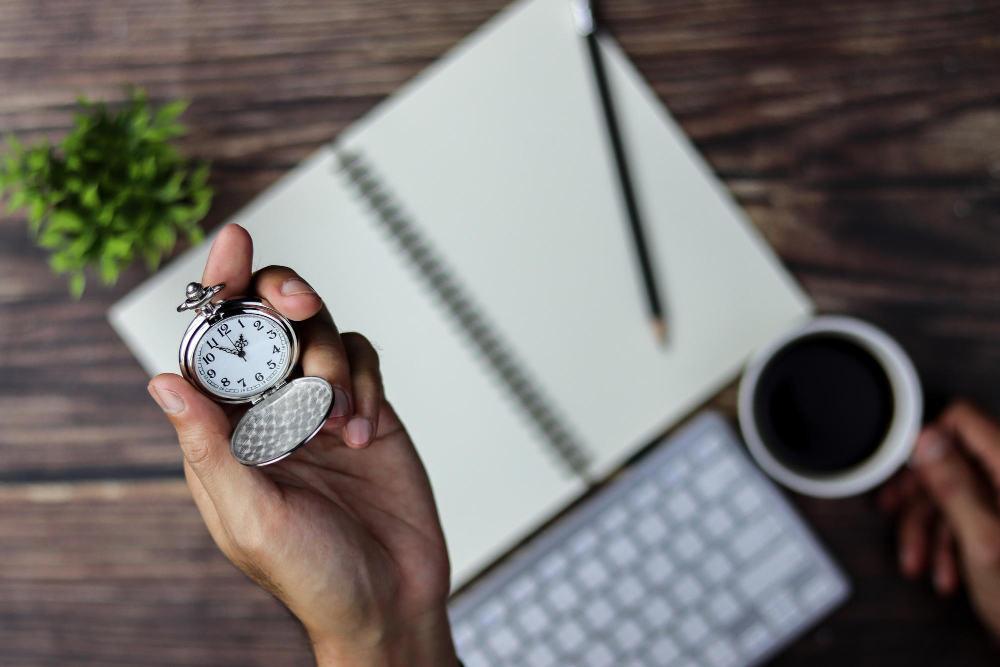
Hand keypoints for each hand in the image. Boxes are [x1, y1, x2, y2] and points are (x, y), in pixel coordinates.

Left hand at [146, 225, 457, 666]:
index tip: (234, 243)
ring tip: (337, 420)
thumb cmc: (311, 575)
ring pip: (322, 335)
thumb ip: (210, 448)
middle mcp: (270, 410)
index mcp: (226, 433)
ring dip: (331, 364)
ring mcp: (320, 406)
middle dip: (285, 301)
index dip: (221, 291)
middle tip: (299, 305)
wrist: (390, 597)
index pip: (214, 346)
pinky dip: (365, 384)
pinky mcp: (367, 409)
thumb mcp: (250, 516)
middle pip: (271, 323)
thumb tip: (162, 383)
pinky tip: (362, 434)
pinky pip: (364, 362)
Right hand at [879, 400, 999, 638]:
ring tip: (921, 561)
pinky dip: (951, 543)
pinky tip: (946, 570)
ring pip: (955, 494)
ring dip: (931, 529)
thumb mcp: (981, 540)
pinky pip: (970, 517)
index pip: (962, 421)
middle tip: (896, 515)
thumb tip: (927, 439)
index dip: (926, 440)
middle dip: (920, 498)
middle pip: (951, 462)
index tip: (901, 464)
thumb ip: (954, 484)